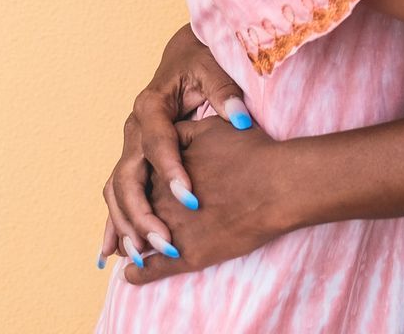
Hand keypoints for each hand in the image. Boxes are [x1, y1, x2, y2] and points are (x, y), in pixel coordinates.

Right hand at [99, 23, 253, 269]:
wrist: (186, 55)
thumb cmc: (204, 63)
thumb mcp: (216, 70)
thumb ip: (227, 93)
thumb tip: (240, 120)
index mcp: (152, 106)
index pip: (158, 144)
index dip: (171, 172)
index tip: (191, 200)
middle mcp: (134, 129)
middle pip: (128, 176)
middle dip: (142, 212)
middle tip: (164, 242)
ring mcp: (130, 146)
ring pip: (116, 190)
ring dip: (125, 224)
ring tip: (138, 256)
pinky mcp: (133, 160)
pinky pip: (117, 195)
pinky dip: (113, 223)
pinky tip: (109, 253)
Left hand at [119, 117, 289, 286]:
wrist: (277, 185)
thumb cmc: (250, 153)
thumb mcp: (211, 129)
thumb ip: (183, 132)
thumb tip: (170, 133)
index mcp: (161, 167)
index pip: (139, 178)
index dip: (137, 187)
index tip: (137, 193)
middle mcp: (159, 198)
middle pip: (136, 209)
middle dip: (131, 218)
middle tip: (126, 226)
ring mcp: (170, 228)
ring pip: (140, 240)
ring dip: (132, 245)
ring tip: (127, 252)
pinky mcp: (186, 254)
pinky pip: (152, 268)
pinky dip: (139, 273)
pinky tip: (130, 275)